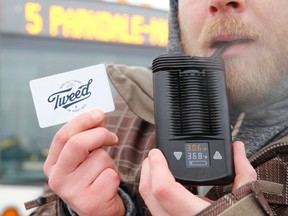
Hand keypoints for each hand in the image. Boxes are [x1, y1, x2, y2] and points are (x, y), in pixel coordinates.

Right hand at [43, 110, 124, 215]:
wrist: (99, 210)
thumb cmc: (92, 178)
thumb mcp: (85, 156)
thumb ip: (89, 135)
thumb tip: (98, 113)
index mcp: (52, 164)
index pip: (63, 136)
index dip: (82, 121)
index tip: (98, 113)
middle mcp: (57, 178)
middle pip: (78, 144)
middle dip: (101, 134)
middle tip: (112, 137)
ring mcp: (71, 192)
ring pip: (100, 158)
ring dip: (110, 162)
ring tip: (104, 173)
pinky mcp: (89, 203)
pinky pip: (111, 175)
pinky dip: (116, 176)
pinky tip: (108, 185)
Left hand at [139, 141, 256, 215]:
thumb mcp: (246, 200)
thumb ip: (242, 172)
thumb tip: (238, 148)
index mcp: (196, 213)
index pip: (163, 189)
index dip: (157, 166)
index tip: (157, 152)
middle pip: (148, 194)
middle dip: (147, 169)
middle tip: (154, 155)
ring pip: (148, 202)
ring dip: (148, 180)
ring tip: (156, 166)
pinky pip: (154, 207)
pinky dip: (154, 192)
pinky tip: (162, 183)